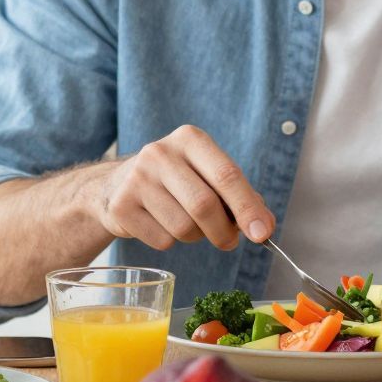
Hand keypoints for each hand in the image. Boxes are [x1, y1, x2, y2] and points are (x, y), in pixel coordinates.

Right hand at [89, 125, 273, 250]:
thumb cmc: (177, 181)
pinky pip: (162, 241)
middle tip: (229, 242)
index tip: (263, 232)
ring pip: (183, 228)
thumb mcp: (207, 175)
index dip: (248, 207)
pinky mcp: (121, 206)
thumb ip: (238, 196)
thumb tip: (263, 226)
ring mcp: (137, 179)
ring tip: (188, 225)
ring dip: (195, 237)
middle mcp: (161, 153)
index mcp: (190, 139)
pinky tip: (161, 225)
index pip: (226, 175)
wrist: (118, 185)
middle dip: (224, 231)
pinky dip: (170, 242)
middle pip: (204, 205)